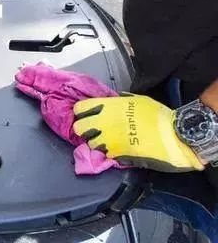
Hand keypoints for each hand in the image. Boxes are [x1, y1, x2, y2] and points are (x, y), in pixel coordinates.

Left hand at [73, 94, 204, 171]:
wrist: (173, 135)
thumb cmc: (157, 115)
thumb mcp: (136, 100)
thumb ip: (119, 101)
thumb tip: (112, 101)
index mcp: (108, 106)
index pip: (80, 108)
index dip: (82, 112)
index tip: (88, 115)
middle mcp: (103, 122)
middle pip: (79, 127)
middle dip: (85, 129)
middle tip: (95, 130)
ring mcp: (108, 139)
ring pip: (90, 142)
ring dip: (97, 142)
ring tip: (108, 141)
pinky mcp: (115, 154)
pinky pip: (105, 153)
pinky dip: (109, 152)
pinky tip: (118, 149)